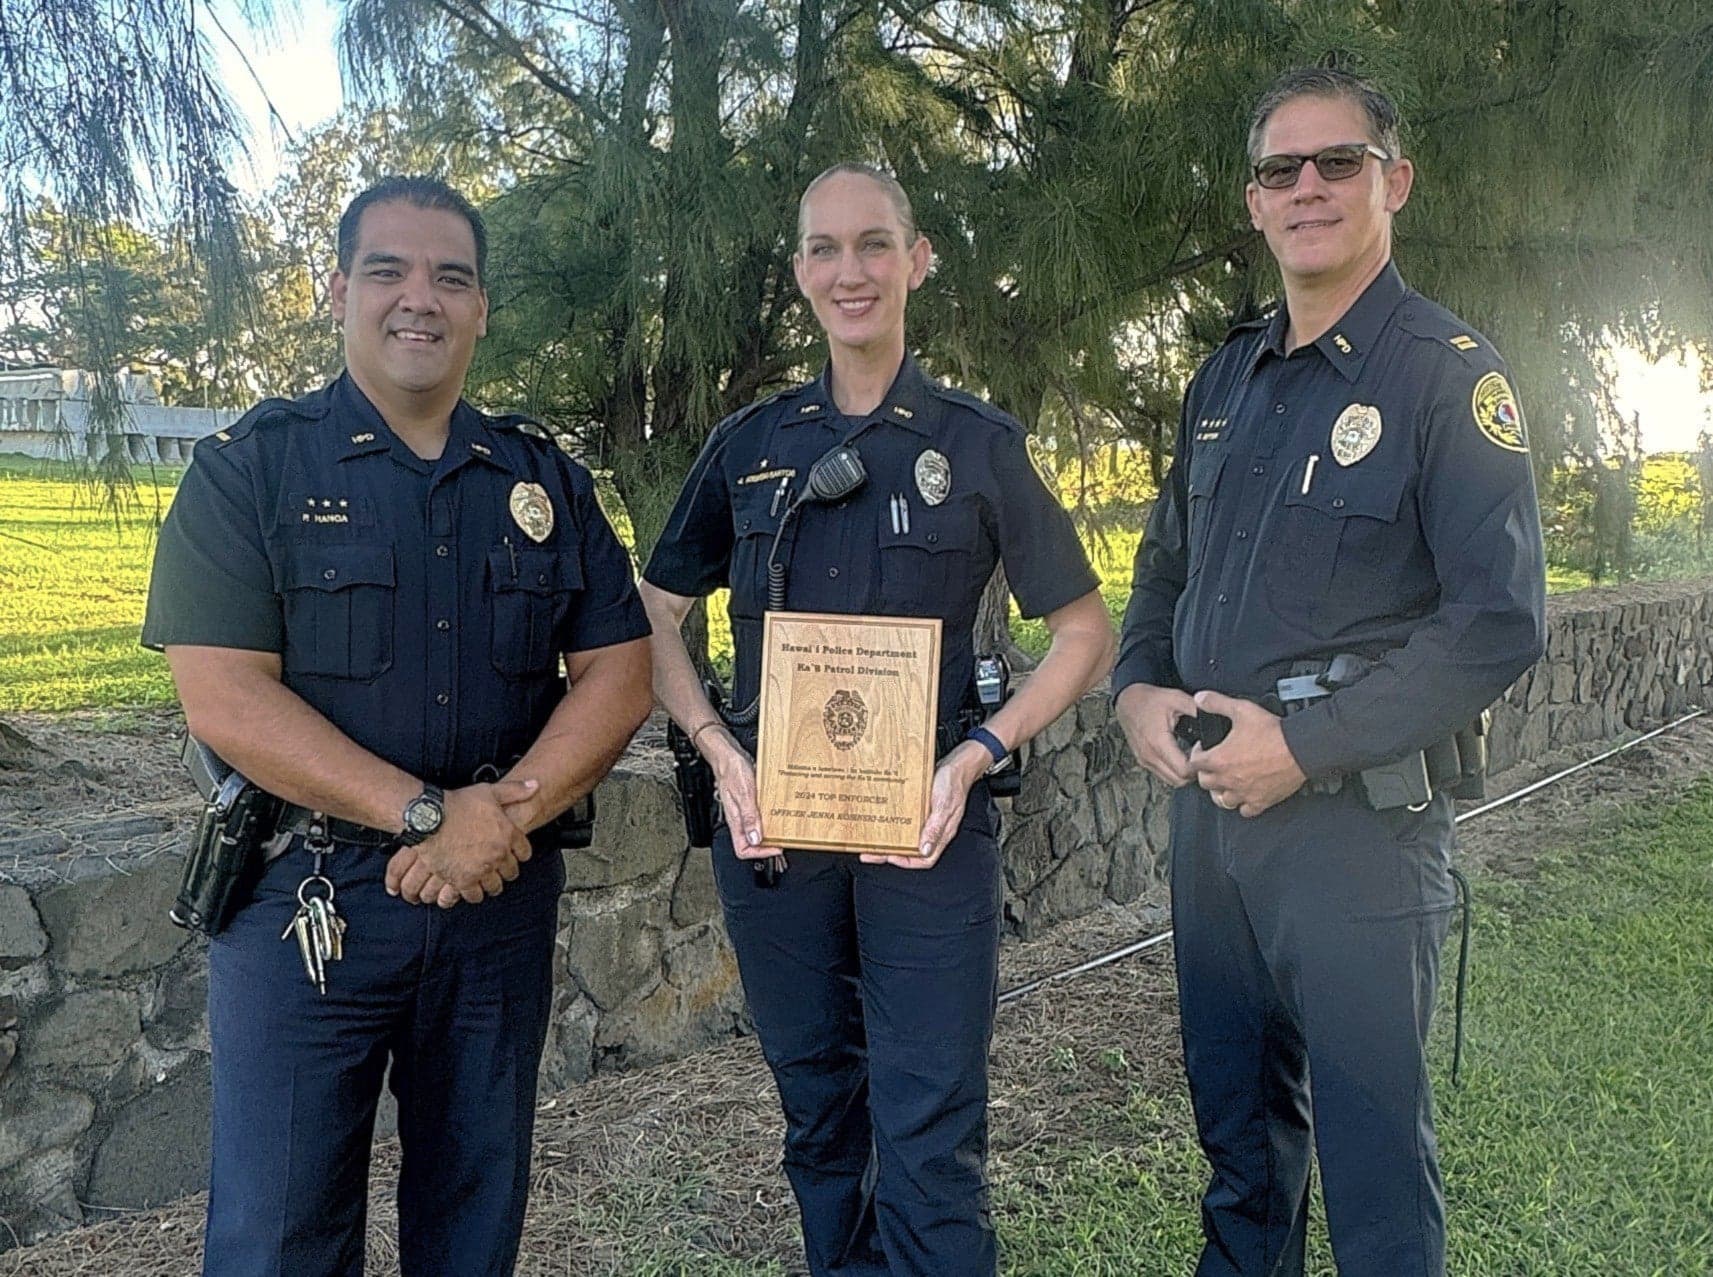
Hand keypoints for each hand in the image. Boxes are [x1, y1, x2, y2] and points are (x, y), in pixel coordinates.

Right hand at [385, 779, 536, 905]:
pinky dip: (474, 893)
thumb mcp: (490, 791)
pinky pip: (474, 895)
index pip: (524, 852)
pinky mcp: (462, 880)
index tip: (515, 855)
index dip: (520, 853)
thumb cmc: (458, 804)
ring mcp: (481, 869)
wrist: (430, 818)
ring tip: (487, 882)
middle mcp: (498, 854)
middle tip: (501, 869)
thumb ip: (515, 791)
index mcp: (508, 834)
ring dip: (492, 884)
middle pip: (511, 872)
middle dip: (507, 870)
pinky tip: (471, 888)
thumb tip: (535, 785)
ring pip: (494, 886)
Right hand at [703, 729, 784, 865]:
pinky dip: (770, 819)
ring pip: (757, 832)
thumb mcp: (744, 793)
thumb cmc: (732, 770)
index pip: (743, 850)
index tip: (776, 847)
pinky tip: (778, 812)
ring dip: (770, 832)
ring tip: (784, 828)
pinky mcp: (749, 804)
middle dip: (768, 846)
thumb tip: (755, 839)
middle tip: (783, 839)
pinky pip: (759, 818)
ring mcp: (744, 812)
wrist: (728, 755)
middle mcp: (739, 819)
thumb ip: (749, 816)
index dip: (760, 853)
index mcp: (735, 821)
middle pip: (752, 844)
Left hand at [861, 740, 988, 869]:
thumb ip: (935, 828)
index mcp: (942, 833)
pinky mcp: (920, 809)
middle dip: (890, 853)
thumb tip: (925, 850)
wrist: (957, 763)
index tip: (890, 857)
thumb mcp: (943, 805)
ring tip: (871, 840)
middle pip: (911, 850)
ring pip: (906, 837)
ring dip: (889, 840)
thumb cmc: (953, 782)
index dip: (907, 862)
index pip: (925, 859)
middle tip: (870, 852)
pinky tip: (882, 820)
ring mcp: (926, 820)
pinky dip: (893, 824)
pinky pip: (906, 822)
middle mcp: (933, 829)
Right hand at [1116, 682, 1197, 787]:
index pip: (1184, 770)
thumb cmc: (1149, 700)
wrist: (1127, 701)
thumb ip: (1196, 709)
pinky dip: (1174, 772)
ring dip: (1184, 775)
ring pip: (1171, 781)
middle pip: (1179, 781)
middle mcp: (1150, 755)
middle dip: (1194, 773)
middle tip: (1203, 758)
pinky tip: (1181, 758)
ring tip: (1193, 758)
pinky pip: (1163, 775)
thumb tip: (1216, 716)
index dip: (1199, 765)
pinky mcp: (1143, 761)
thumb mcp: (1176, 698)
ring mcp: (1145, 760)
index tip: (1205, 752)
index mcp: (1159, 742)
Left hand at [1188, 690, 1306, 817]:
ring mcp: (1244, 793)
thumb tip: (1200, 699)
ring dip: (1220, 791)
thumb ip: (1217, 703)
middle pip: (1205, 783)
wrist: (1301, 748)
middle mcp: (1228, 780)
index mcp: (1219, 760)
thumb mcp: (1241, 709)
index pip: (1193, 764)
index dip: (1196, 754)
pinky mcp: (1261, 801)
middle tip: (1213, 764)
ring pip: (1222, 800)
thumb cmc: (1273, 732)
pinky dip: (1242, 804)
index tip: (1204, 749)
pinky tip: (1245, 794)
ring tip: (1225, 781)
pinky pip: (1245, 810)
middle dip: (1205, 773)